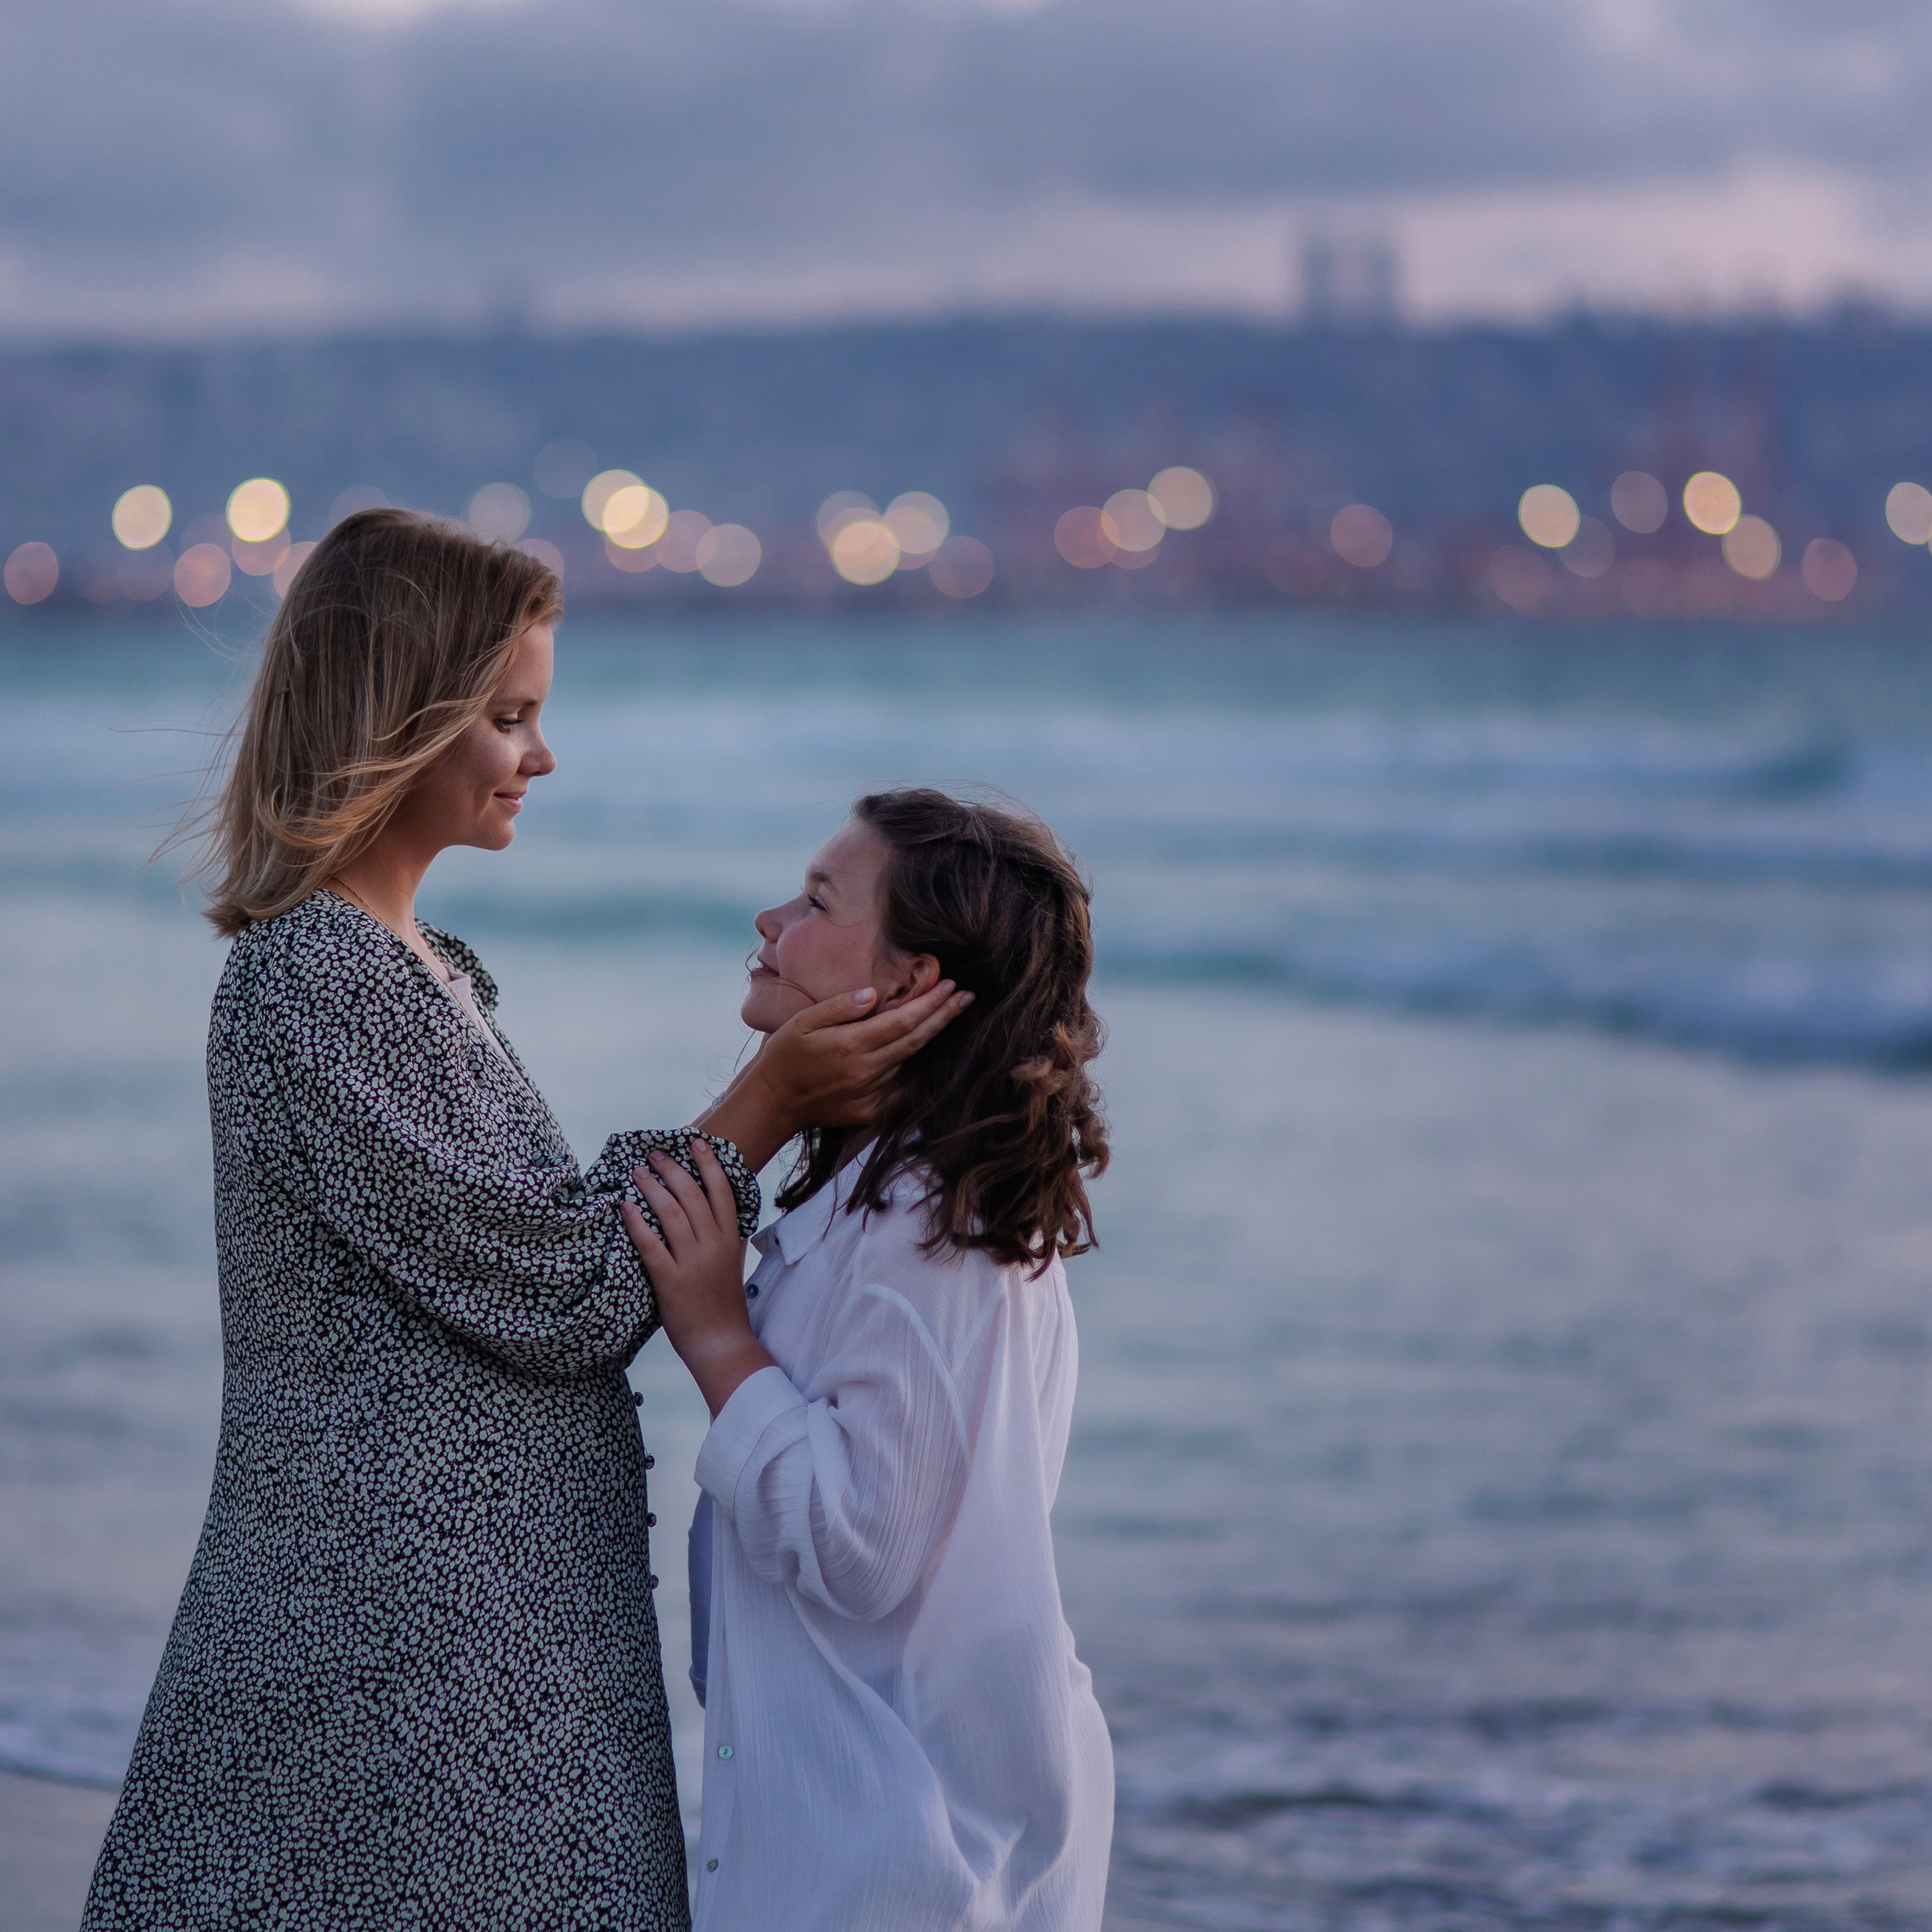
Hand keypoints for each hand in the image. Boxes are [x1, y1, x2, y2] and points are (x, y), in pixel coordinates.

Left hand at [619, 1138, 775, 1416]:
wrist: (722, 1344)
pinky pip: (650, 1244)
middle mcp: (714, 1246)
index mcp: (731, 1241)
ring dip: (652, 1187)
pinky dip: (637, 1222)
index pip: (723, 1192)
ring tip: (637, 1171)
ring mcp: (692, 1262)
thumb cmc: (723, 1306)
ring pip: (671, 1213)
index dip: (709, 1164)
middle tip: (654, 1154)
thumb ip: (724, 1239)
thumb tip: (708, 1212)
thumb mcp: (732, 1265)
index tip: (696, 1142)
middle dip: (672, 1169)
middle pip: (692, 1196)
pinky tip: (625, 1206)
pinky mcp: (670, 1280)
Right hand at [696, 980, 974, 1170]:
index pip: (904, 1020)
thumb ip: (841, 1006)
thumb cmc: (784, 1056)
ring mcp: (871, 1095)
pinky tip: (922, 1051)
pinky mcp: (871, 1112)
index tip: (952, 985)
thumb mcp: (804, 1022)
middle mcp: (867, 1072)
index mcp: (852, 1046)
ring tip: (948, 1015)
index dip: (931, 1003)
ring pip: (910, 1062)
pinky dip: (914, 1068)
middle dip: (944, 1016)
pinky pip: (901, 1087)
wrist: (772, 1104)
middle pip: (917, 1040)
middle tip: (966, 996)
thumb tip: (873, 995)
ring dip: (930, 1039)